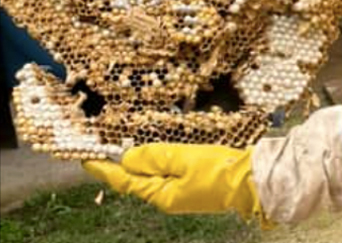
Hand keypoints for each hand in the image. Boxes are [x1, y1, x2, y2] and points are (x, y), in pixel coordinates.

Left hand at [84, 143, 265, 222]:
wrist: (250, 182)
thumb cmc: (218, 171)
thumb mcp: (183, 159)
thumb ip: (154, 157)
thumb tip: (128, 158)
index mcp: (162, 194)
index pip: (125, 181)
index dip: (105, 169)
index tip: (87, 159)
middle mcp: (167, 197)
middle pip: (137, 179)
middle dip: (120, 165)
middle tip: (104, 148)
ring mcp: (180, 193)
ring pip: (152, 176)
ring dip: (139, 163)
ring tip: (126, 148)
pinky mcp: (191, 186)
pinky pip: (167, 174)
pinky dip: (157, 163)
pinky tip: (157, 154)